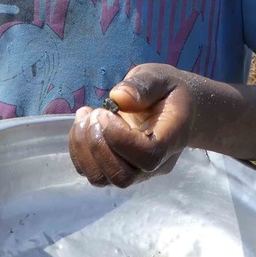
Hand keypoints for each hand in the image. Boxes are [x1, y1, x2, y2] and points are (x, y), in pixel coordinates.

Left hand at [67, 63, 197, 187]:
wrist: (178, 109)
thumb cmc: (169, 91)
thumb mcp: (160, 78)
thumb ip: (143, 85)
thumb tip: (118, 98)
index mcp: (171, 139)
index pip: (147, 156)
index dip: (120, 139)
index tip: (105, 112)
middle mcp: (155, 164)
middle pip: (122, 176)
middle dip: (97, 145)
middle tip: (94, 113)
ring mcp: (135, 171)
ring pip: (102, 178)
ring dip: (83, 148)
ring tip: (85, 116)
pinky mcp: (116, 168)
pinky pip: (90, 171)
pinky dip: (78, 149)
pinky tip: (83, 123)